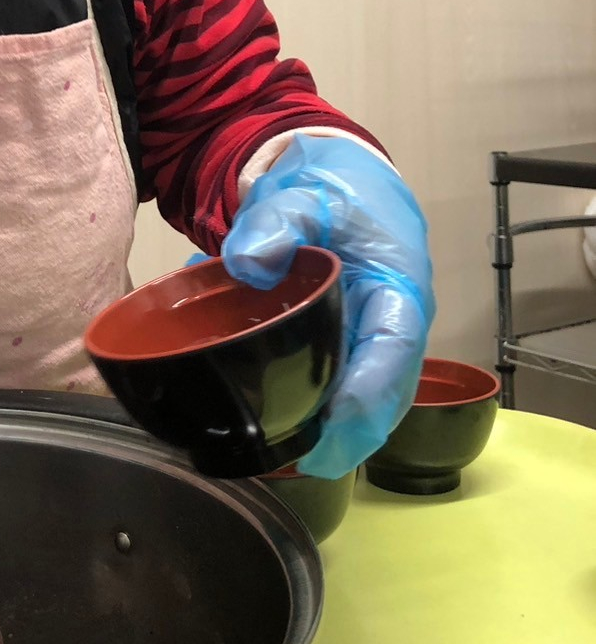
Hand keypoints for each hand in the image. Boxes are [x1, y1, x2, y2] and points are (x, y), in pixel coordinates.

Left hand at [222, 135, 433, 478]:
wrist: (340, 180)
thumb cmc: (333, 189)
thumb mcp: (304, 192)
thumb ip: (277, 221)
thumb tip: (246, 264)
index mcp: (398, 285)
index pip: (395, 349)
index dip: (369, 396)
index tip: (335, 431)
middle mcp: (391, 323)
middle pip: (384, 393)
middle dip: (348, 435)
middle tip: (299, 462)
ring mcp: (370, 339)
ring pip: (358, 398)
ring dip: (325, 430)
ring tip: (277, 455)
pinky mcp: (344, 345)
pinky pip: (330, 384)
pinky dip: (300, 403)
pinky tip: (260, 417)